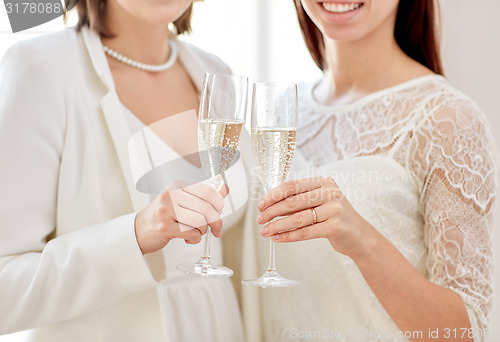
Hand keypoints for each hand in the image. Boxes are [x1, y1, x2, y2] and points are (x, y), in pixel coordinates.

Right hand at [135, 182, 227, 254]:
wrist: (140, 230)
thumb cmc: (164, 215)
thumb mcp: (183, 201)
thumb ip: (204, 196)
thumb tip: (225, 189)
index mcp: (177, 185)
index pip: (208, 191)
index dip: (219, 204)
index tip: (219, 213)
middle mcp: (170, 194)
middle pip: (206, 208)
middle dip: (215, 222)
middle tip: (216, 229)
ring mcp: (166, 210)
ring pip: (200, 221)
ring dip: (203, 231)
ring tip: (196, 232)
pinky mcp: (164, 227)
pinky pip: (191, 233)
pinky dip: (195, 238)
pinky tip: (188, 238)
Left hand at [257, 177, 373, 257]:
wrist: (359, 236)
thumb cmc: (336, 218)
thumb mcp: (320, 202)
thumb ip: (300, 201)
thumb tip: (270, 205)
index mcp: (324, 182)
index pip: (292, 186)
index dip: (273, 195)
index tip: (261, 204)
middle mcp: (330, 193)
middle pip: (292, 202)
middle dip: (272, 211)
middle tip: (260, 220)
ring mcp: (334, 209)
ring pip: (297, 218)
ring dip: (277, 225)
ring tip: (265, 231)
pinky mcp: (336, 227)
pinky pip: (305, 232)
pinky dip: (288, 236)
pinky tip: (277, 238)